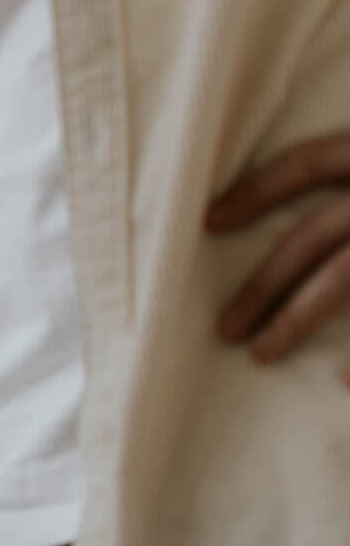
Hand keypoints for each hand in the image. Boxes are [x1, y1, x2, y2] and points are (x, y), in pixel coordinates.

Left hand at [206, 133, 349, 385]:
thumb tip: (305, 207)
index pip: (307, 163)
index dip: (256, 191)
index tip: (209, 221)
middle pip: (311, 235)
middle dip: (264, 283)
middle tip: (225, 327)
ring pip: (342, 279)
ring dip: (298, 318)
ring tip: (262, 351)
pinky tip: (343, 382)